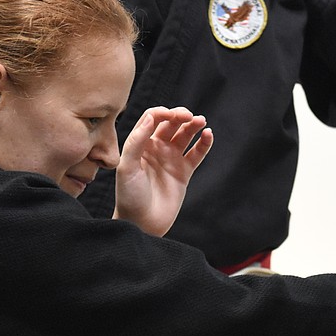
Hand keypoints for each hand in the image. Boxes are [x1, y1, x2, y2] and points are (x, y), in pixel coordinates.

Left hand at [114, 106, 213, 234]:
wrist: (142, 223)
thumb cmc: (130, 196)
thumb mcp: (127, 168)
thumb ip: (136, 142)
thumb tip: (150, 118)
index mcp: (140, 144)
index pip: (152, 119)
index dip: (162, 113)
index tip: (171, 115)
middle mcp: (156, 148)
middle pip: (171, 124)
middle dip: (180, 116)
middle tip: (189, 116)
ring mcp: (171, 159)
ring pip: (185, 136)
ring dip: (194, 126)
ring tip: (201, 121)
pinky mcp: (184, 172)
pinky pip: (197, 153)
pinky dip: (204, 143)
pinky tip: (208, 135)